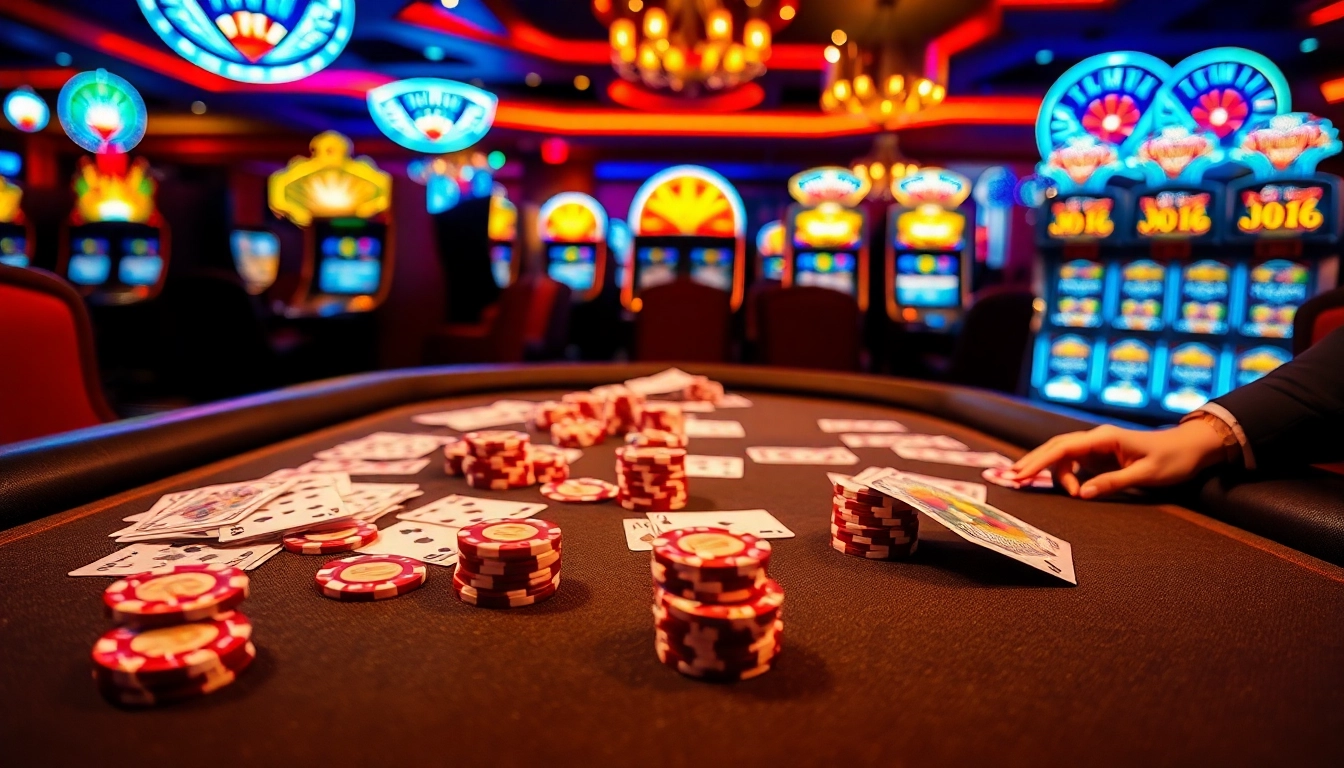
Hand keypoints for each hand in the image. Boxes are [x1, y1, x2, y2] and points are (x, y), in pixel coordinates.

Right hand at [1010, 421, 1226, 498]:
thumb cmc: (1173, 459)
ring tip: (1061, 493)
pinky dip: (1066, 476)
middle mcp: (1096, 439)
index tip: (1022, 475)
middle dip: (1033, 463)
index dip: (1039, 461)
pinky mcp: (1100, 456)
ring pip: (1062, 456)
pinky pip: (1074, 463)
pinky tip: (1069, 490)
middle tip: (1012, 480)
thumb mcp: (1146, 475)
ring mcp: (1097, 447)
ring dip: (1053, 473)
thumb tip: (1083, 494)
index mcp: (1104, 438)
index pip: (1063, 447)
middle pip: (1055, 447)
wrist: (1191, 448)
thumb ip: (1113, 483)